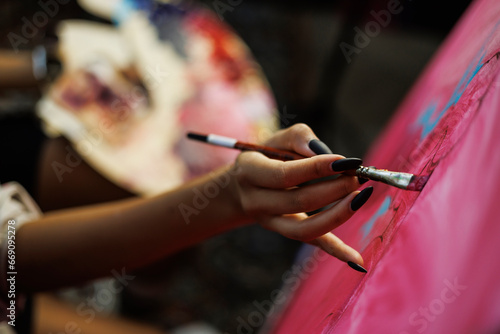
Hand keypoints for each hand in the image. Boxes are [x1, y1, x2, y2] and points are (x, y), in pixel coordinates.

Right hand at [230, 124, 371, 267]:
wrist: (238, 188)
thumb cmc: (263, 157)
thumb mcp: (273, 139)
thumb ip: (298, 137)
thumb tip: (323, 151)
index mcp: (250, 172)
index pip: (284, 174)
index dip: (316, 169)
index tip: (345, 161)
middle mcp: (256, 201)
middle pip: (298, 201)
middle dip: (333, 189)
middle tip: (357, 176)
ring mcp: (269, 221)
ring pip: (304, 228)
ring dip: (337, 215)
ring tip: (360, 197)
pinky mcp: (284, 232)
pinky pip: (310, 242)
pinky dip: (335, 251)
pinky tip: (357, 259)